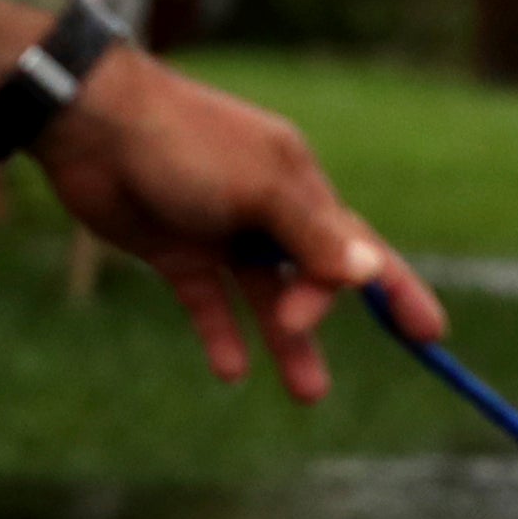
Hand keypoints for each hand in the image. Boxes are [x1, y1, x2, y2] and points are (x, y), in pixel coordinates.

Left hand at [34, 47, 443, 401]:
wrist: (88, 122)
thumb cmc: (183, 145)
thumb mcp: (261, 190)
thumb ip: (314, 235)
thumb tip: (370, 272)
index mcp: (298, 184)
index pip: (359, 245)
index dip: (397, 289)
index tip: (429, 335)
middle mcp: (266, 210)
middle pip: (313, 277)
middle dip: (323, 318)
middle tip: (299, 333)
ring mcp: (221, 232)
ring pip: (266, 299)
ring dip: (287, 344)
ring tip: (309, 395)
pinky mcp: (176, 251)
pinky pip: (210, 303)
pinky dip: (224, 335)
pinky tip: (232, 372)